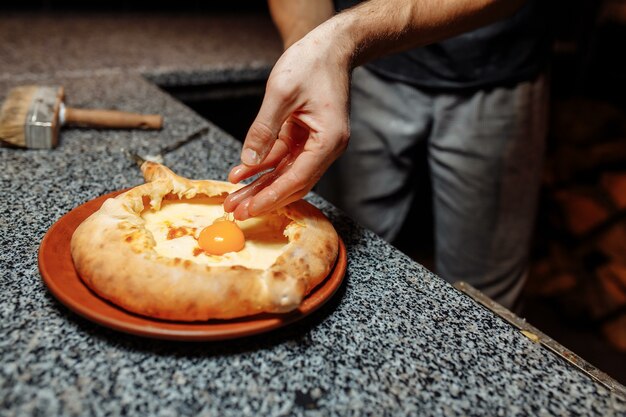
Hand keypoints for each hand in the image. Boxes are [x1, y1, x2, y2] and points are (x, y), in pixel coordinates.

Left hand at [223, 26, 351, 219]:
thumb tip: (248, 161)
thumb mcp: (281, 93)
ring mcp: (317, 144)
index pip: (298, 178)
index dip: (272, 196)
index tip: (250, 209)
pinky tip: (242, 174)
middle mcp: (326, 148)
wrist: (330, 46)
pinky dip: (263, 166)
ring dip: (261, 186)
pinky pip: (283, 158)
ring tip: (235, 198)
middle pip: (292, 183)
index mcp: (328, 140)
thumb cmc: (312, 63)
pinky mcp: (306, 137)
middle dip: (264, 198)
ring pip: (286, 173)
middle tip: (238, 211)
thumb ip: (263, 130)